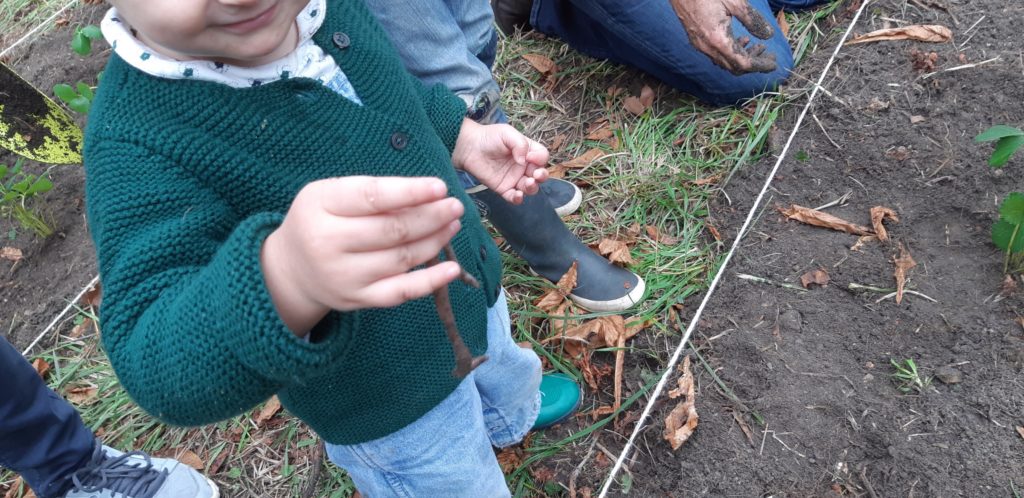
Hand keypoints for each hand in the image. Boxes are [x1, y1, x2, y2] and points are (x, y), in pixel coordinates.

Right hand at [261, 176, 465, 333]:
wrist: (291, 269)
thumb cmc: (320, 221)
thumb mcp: (330, 195)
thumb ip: (371, 193)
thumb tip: (427, 196)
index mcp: (320, 205)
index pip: (372, 196)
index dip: (410, 192)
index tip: (440, 187)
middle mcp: (327, 242)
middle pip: (392, 230)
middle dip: (431, 217)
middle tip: (455, 206)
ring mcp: (343, 275)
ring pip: (401, 258)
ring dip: (435, 241)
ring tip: (452, 225)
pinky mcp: (357, 299)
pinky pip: (400, 292)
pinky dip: (430, 281)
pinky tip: (453, 268)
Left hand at [452, 119, 549, 203]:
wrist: (469, 147)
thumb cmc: (489, 137)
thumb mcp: (507, 133)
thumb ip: (520, 144)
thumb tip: (523, 161)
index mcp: (528, 152)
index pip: (542, 157)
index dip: (540, 159)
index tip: (529, 157)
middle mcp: (524, 166)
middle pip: (540, 175)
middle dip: (542, 176)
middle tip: (536, 174)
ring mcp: (514, 178)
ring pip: (530, 188)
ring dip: (532, 187)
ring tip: (528, 183)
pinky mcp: (504, 188)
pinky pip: (514, 197)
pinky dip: (518, 199)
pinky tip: (517, 195)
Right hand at [669, 0, 776, 74]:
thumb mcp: (735, 2)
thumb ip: (752, 19)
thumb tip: (768, 34)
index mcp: (719, 40)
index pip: (743, 63)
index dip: (760, 66)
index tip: (773, 63)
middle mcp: (708, 48)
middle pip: (734, 68)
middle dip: (754, 65)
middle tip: (768, 55)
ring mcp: (700, 45)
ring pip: (725, 63)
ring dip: (743, 59)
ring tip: (758, 46)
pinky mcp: (696, 40)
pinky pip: (716, 55)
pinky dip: (732, 53)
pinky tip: (740, 40)